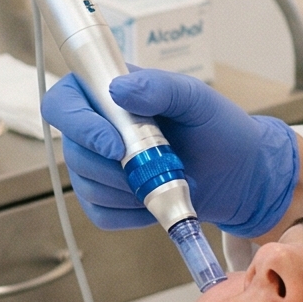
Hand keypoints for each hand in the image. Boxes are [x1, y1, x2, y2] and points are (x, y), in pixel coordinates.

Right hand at [39, 67, 301, 236]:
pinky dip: (130, 214)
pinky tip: (156, 203)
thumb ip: (161, 87)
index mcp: (108, 93)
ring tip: (166, 181)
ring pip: (86, 186)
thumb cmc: (219, 128)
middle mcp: (96, 128)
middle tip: (157, 166)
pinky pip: (100, 214)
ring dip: (127, 192)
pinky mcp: (109, 200)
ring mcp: (100, 166)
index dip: (78, 125)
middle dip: (114, 167)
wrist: (240, 174)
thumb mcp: (197, 99)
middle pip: (72, 151)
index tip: (115, 145)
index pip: (62, 103)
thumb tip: (119, 90)